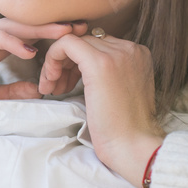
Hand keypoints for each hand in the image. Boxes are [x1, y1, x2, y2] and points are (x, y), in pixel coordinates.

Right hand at [0, 19, 86, 106]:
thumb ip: (9, 90)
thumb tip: (39, 89)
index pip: (27, 38)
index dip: (53, 39)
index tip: (82, 43)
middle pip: (24, 27)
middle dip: (54, 28)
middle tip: (85, 29)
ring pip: (9, 27)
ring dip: (38, 30)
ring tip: (65, 34)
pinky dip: (9, 40)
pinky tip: (29, 49)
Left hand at [39, 31, 164, 187]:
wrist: (133, 146)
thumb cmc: (123, 129)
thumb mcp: (119, 91)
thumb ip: (108, 72)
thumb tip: (79, 64)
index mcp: (138, 54)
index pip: (97, 45)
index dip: (76, 63)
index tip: (68, 85)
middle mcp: (130, 48)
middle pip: (85, 41)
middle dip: (64, 63)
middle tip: (56, 88)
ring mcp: (117, 53)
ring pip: (73, 41)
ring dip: (56, 64)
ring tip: (52, 89)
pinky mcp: (100, 63)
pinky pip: (66, 44)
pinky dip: (52, 59)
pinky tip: (50, 82)